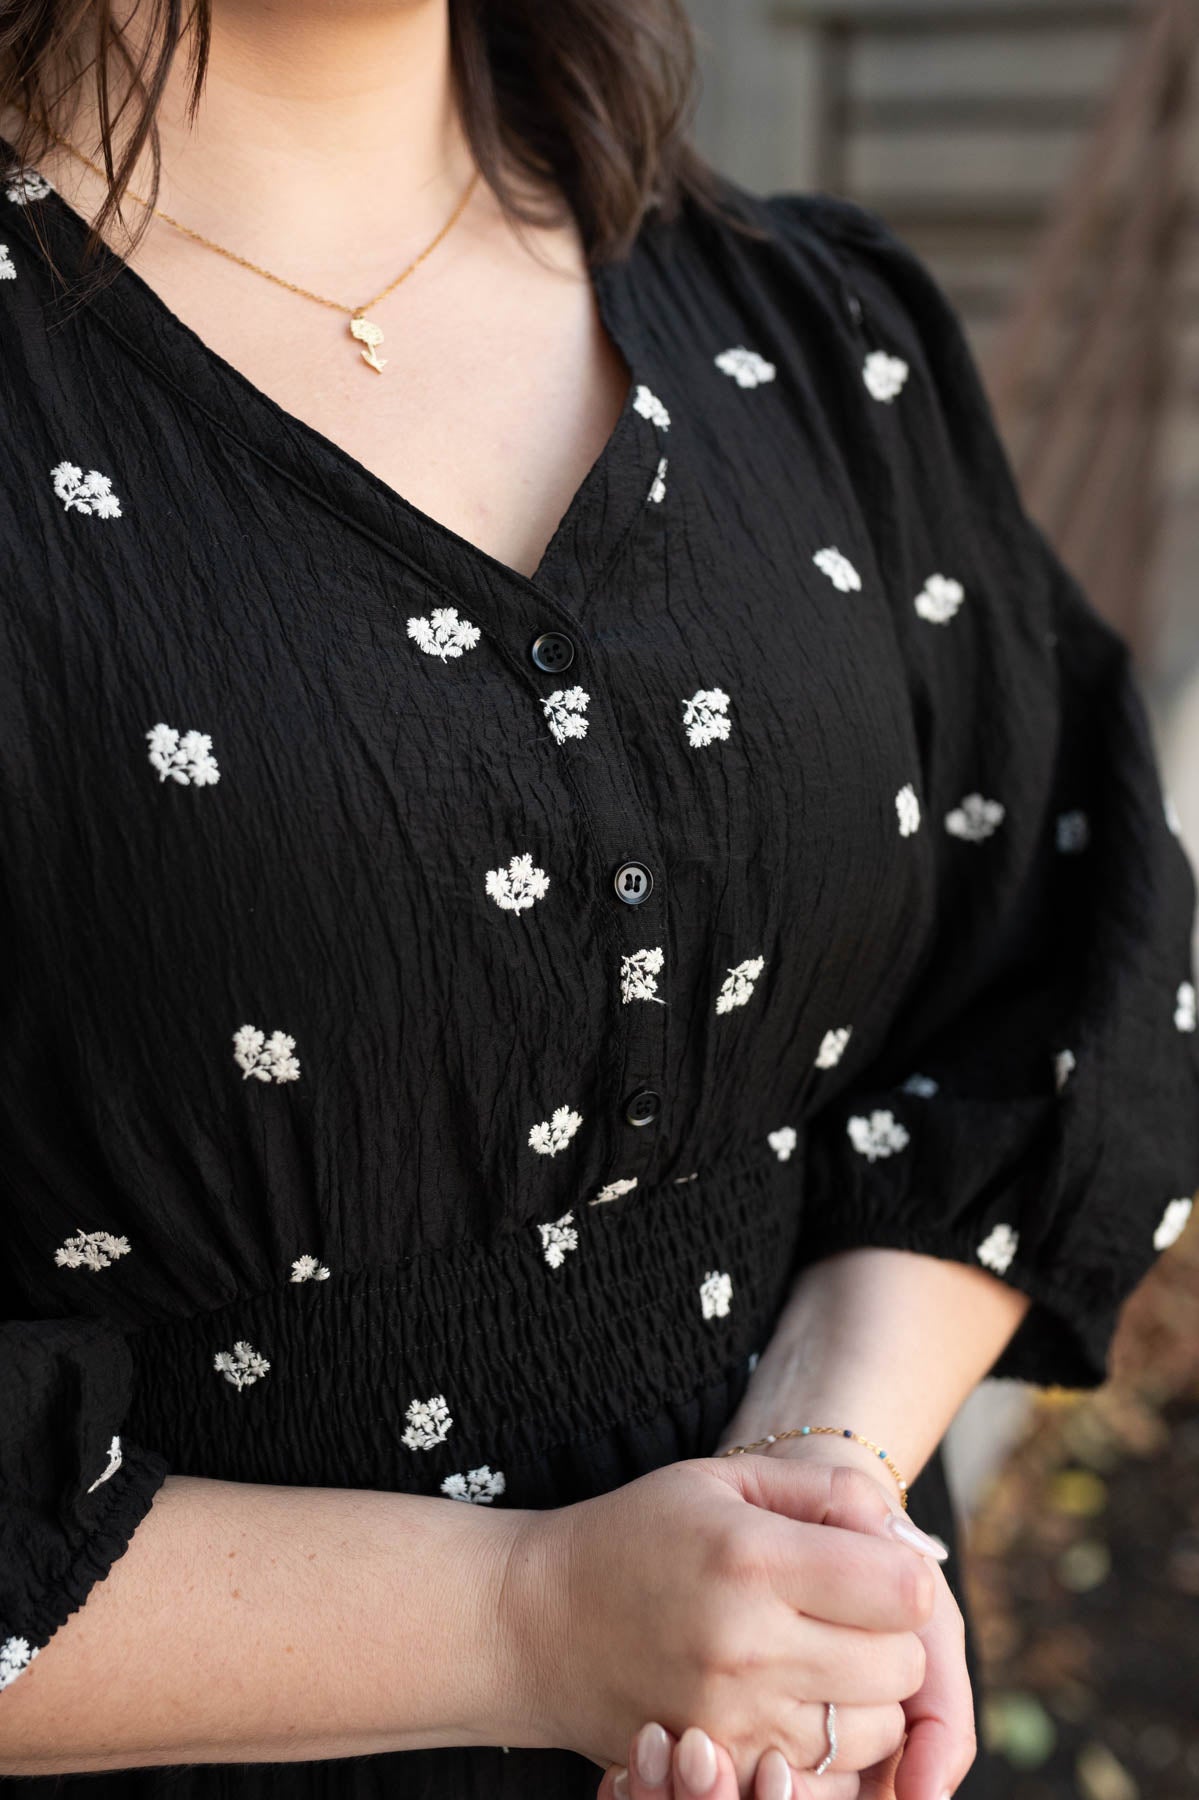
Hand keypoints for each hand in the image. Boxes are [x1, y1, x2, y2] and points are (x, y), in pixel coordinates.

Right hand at [496, 1455, 936, 1786]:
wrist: (535, 1620)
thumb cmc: (637, 1534)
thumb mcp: (724, 1478)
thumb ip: (824, 1494)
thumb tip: (908, 1538)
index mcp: (753, 1559)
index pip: (905, 1592)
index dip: (902, 1574)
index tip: (870, 1565)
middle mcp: (749, 1647)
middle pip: (902, 1667)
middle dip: (893, 1636)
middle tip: (849, 1611)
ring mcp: (736, 1720)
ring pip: (876, 1732)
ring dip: (868, 1697)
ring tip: (818, 1655)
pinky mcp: (720, 1765)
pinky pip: (826, 1778)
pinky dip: (832, 1749)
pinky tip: (798, 1704)